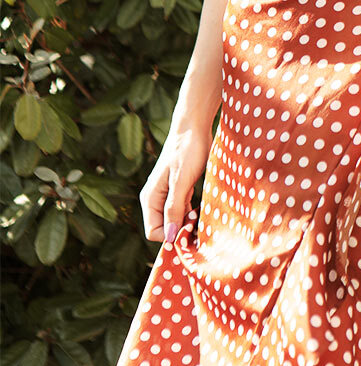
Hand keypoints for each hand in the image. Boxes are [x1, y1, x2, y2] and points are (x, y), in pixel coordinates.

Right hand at [138, 120, 211, 243]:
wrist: (194, 127)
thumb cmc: (187, 151)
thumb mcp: (181, 181)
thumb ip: (174, 208)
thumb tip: (169, 238)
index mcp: (150, 198)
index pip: (154, 232)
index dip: (172, 235)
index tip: (191, 227)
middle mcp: (156, 199)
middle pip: (165, 229)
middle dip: (180, 231)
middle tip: (199, 222)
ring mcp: (167, 195)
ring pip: (175, 221)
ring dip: (188, 223)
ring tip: (203, 215)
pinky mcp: (180, 190)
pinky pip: (183, 211)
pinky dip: (192, 214)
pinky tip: (204, 209)